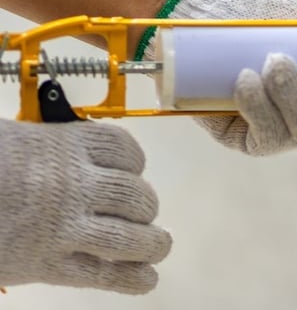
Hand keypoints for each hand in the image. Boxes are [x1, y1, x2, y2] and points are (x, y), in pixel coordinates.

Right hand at [0, 119, 170, 293]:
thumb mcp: (15, 138)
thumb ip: (48, 145)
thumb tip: (72, 153)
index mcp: (66, 145)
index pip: (123, 150)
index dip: (135, 163)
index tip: (134, 171)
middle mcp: (74, 184)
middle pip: (132, 195)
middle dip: (145, 206)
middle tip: (144, 214)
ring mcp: (63, 227)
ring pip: (126, 236)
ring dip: (151, 243)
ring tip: (160, 247)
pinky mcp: (46, 265)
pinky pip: (99, 274)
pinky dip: (129, 278)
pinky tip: (147, 280)